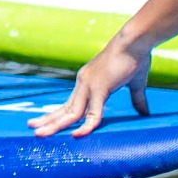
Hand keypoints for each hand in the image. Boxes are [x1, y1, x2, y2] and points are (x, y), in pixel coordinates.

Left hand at [29, 38, 150, 137]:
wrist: (134, 42)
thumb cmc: (135, 58)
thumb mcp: (135, 84)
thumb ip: (137, 100)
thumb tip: (145, 113)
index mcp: (88, 82)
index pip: (69, 103)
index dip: (57, 114)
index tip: (45, 123)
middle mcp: (84, 84)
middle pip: (64, 109)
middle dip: (48, 120)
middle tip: (32, 129)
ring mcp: (89, 86)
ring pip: (71, 112)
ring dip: (55, 125)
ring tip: (40, 134)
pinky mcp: (100, 88)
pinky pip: (93, 113)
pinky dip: (86, 126)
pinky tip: (77, 136)